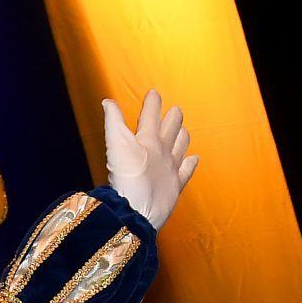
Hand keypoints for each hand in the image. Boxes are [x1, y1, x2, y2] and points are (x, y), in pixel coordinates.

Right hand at [103, 89, 197, 229]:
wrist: (137, 208)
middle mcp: (163, 150)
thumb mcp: (114, 144)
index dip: (153, 103)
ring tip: (184, 130)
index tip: (154, 94)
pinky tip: (194, 159)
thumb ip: (112, 121)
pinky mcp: (175, 186)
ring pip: (182, 147)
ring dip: (183, 136)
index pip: (151, 115)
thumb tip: (108, 102)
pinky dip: (190, 163)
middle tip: (175, 110)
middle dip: (173, 117)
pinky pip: (187, 171)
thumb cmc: (125, 176)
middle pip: (172, 128)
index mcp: (148, 139)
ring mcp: (172, 168)